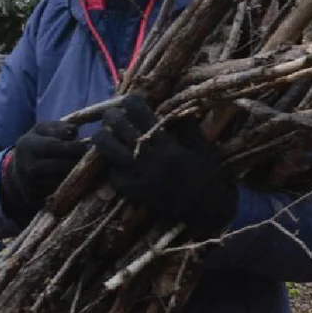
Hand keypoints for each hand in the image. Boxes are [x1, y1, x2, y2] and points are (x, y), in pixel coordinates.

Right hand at [0, 120, 88, 220]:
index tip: (84, 145)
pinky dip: (70, 186)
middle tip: (88, 157)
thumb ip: (58, 127)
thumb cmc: (35, 145)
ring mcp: (31, 184)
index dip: (73, 146)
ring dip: (76, 174)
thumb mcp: (41, 130)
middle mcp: (28, 166)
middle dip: (78, 161)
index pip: (54, 146)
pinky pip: (60, 193)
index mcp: (27, 145)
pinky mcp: (37, 198)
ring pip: (63, 181)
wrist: (17, 171)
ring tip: (81, 167)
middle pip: (61, 166)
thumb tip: (74, 131)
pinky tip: (74, 179)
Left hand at [92, 95, 237, 239]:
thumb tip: (176, 109)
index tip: (131, 102)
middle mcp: (149, 157)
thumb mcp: (203, 149)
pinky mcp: (130, 191)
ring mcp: (137, 175)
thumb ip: (189, 128)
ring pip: (106, 147)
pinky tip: (118, 162)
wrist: (203, 210)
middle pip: (118, 125)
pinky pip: (110, 172)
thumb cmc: (206, 177)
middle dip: (112, 115)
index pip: (140, 113)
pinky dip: (111, 164)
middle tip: (113, 116)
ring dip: (104, 137)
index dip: (131, 102)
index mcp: (167, 144)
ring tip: (109, 136)